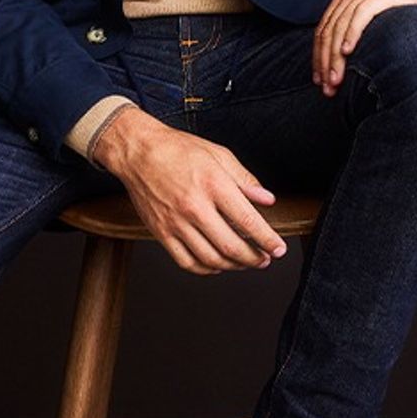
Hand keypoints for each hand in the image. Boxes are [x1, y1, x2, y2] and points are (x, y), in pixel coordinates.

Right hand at [88, 110, 286, 275]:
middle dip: (254, 258)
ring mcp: (176, 222)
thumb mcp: (218, 154)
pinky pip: (186, 261)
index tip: (279, 248)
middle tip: (265, 260)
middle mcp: (195, 207)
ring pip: (211, 258)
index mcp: (214, 184)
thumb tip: (266, 199)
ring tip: (244, 263)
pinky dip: (205, 269)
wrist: (137, 151)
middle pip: (232, 245)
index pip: (248, 221)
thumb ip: (245, 179)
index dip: (268, 239)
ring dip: (233, 266)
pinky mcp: (161, 232)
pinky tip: (216, 264)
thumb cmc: (178, 149)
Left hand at [311, 0, 416, 94]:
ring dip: (334, 57)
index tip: (320, 81)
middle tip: (327, 88)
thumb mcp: (380, 12)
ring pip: (339, 27)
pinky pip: (360, 15)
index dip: (319, 58)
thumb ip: (364, 27)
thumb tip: (354, 60)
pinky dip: (350, 35)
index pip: (323, 30)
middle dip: (324, 63)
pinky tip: (347, 52)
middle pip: (327, 31)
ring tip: (335, 80)